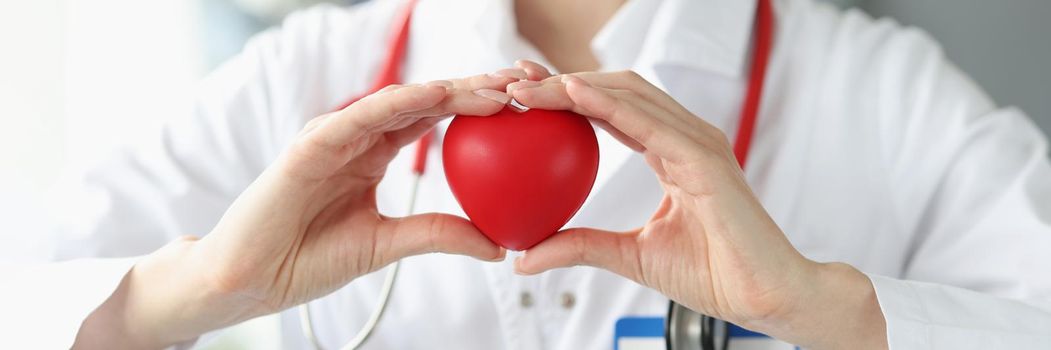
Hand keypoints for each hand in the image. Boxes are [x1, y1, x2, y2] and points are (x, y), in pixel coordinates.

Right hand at [75, 74, 519, 348]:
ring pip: (401, 101)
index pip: (435, 120)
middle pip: (426, 101)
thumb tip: (497, 244)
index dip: (478, 108)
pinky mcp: (312, 143)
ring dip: (451, 89)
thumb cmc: (310, 259)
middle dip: (476, 88)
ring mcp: (336, 135)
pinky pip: (363, 116)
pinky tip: (439, 95)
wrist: (251, 278)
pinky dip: (401, 102)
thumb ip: (438, 234)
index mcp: (374, 153)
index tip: (525, 107)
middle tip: (525, 84)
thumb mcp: (389, 245)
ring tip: (497, 87)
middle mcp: (359, 136)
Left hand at [507, 64, 887, 348]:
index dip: (567, 98)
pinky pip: (651, 123)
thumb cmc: (716, 274)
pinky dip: (610, 105)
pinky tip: (573, 93)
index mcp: (672, 152)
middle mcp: (686, 139)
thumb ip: (581, 246)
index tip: (522, 100)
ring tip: (531, 88)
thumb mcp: (629, 257)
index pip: (610, 111)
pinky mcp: (707, 159)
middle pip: (616, 92)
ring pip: (629, 95)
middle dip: (563, 82)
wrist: (766, 297)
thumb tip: (526, 256)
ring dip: (575, 86)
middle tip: (516, 84)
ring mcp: (699, 143)